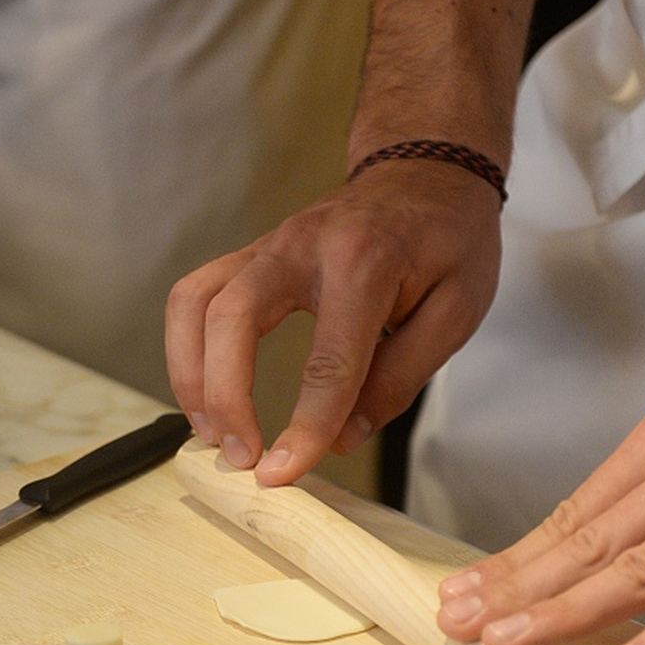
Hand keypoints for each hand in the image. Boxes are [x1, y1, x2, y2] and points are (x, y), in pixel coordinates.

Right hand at [165, 160, 502, 485]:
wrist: (427, 171)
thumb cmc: (449, 240)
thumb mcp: (456, 311)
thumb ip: (400, 377)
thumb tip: (341, 439)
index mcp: (364, 261)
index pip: (328, 358)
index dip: (305, 424)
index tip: (284, 473)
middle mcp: (302, 246)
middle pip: (233, 317)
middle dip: (225, 396)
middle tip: (241, 457)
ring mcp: (267, 246)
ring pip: (195, 302)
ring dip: (189, 373)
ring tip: (210, 433)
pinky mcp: (249, 257)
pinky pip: (194, 297)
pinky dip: (187, 349)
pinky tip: (204, 394)